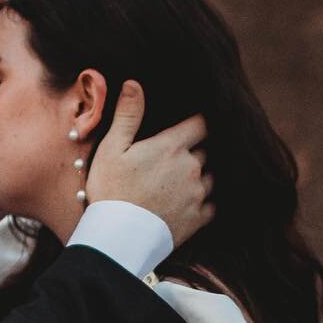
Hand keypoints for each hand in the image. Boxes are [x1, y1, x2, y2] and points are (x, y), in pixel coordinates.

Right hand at [84, 80, 213, 248]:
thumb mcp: (112, 149)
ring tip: (175, 184)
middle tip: (168, 161)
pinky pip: (210, 205)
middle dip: (191, 152)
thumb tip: (134, 84)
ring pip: (208, 177)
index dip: (195, 124)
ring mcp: (197, 194)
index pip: (200, 124)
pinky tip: (184, 205)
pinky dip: (201, 202)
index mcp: (172, 147)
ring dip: (197, 177)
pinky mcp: (198, 218)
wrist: (119, 238)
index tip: (187, 127)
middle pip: (203, 151)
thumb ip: (128, 115)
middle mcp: (191, 167)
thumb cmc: (111, 190)